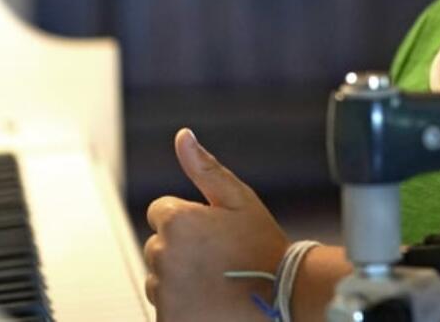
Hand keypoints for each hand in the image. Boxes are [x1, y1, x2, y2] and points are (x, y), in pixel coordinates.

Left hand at [144, 128, 289, 320]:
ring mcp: (163, 291)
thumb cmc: (263, 246)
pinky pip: (163, 307)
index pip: (159, 212)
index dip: (188, 219)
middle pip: (157, 246)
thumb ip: (204, 167)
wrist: (282, 295)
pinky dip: (180, 306)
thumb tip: (182, 136)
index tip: (212, 233)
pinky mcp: (166, 318)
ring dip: (179, 279)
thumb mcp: (239, 199)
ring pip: (159, 278)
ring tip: (216, 282)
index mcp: (177, 221)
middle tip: (219, 258)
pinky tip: (209, 301)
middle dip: (181, 250)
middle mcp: (163, 255)